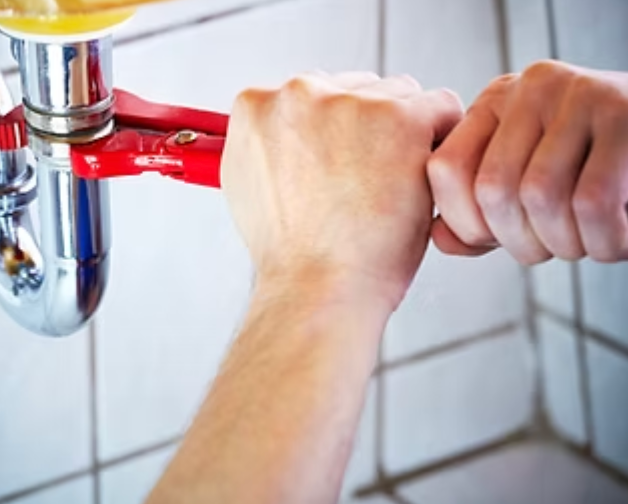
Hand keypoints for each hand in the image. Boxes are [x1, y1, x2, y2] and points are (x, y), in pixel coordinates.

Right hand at [221, 72, 462, 308]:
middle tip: (367, 183)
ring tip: (389, 187)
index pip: (312, 94)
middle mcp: (298, 92)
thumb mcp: (249, 187)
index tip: (340, 164)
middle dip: (368, 129)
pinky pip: (441, 109)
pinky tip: (419, 179)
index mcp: (257, 106)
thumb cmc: (292, 254)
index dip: (333, 132)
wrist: (318, 287)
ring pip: (399, 96)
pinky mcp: (400, 117)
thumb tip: (287, 132)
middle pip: (355, 89)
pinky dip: (441, 142)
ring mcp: (349, 102)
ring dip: (404, 133)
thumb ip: (268, 145)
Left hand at [428, 60, 627, 263]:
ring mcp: (580, 94)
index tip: (497, 240)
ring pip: (540, 195)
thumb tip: (439, 237)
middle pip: (493, 188)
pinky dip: (603, 240)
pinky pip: (593, 201)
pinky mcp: (626, 113)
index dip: (465, 223)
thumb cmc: (592, 174)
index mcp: (494, 103)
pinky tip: (615, 240)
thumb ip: (477, 216)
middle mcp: (531, 88)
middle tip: (552, 248)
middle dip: (519, 241)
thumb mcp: (524, 189)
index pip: (446, 169)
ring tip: (586, 243)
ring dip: (563, 243)